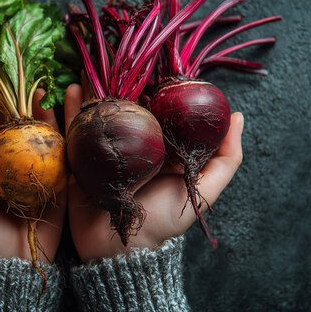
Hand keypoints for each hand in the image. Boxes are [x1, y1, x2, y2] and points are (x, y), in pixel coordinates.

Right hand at [63, 83, 243, 262]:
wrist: (121, 250)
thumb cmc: (164, 221)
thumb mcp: (203, 192)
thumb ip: (225, 159)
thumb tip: (238, 115)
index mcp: (162, 148)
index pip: (161, 110)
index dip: (161, 88)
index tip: (158, 66)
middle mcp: (134, 145)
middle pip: (129, 107)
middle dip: (124, 83)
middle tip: (120, 61)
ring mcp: (107, 151)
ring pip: (101, 114)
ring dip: (95, 90)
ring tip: (93, 69)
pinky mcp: (82, 159)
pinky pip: (75, 131)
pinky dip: (72, 110)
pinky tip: (72, 89)